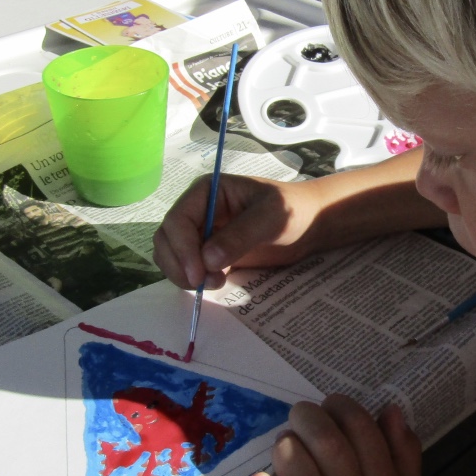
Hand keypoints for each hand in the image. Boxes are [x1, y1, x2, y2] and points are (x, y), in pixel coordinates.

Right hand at [152, 174, 322, 290]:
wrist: (308, 225)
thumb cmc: (293, 211)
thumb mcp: (273, 217)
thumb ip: (241, 235)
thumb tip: (208, 260)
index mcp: (206, 192)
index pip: (178, 220)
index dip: (181, 248)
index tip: (198, 273)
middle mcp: (197, 211)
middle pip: (166, 239)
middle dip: (179, 264)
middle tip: (203, 283)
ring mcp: (201, 232)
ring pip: (172, 256)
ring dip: (184, 274)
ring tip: (216, 282)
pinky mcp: (208, 253)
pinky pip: (187, 268)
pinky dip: (193, 279)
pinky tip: (217, 282)